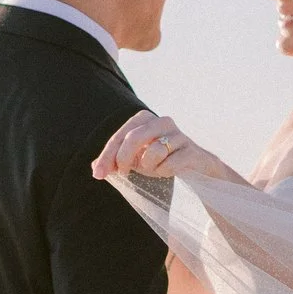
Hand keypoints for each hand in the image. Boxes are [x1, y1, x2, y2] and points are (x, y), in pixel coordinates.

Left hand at [94, 111, 208, 181]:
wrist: (198, 167)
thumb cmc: (162, 159)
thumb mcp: (136, 158)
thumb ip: (115, 160)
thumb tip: (94, 167)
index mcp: (145, 119)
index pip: (120, 136)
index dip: (107, 155)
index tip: (98, 174)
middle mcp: (162, 122)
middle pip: (134, 137)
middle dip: (123, 158)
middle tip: (123, 173)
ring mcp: (179, 135)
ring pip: (153, 152)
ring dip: (150, 167)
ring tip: (154, 169)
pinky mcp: (191, 150)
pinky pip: (170, 164)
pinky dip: (164, 171)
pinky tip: (168, 171)